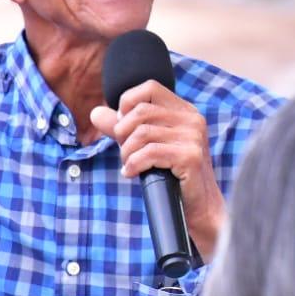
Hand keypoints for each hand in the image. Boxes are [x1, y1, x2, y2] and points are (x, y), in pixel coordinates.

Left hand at [90, 82, 224, 253]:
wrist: (198, 208)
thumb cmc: (172, 176)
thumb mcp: (147, 146)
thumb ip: (123, 128)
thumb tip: (96, 112)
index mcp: (185, 111)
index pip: (149, 88)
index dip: (127, 103)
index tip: (123, 126)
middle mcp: (192, 119)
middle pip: (140, 112)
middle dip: (122, 134)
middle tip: (126, 153)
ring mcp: (194, 137)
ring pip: (141, 133)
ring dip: (127, 153)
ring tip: (130, 166)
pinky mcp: (190, 156)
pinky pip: (149, 153)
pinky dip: (134, 165)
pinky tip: (134, 174)